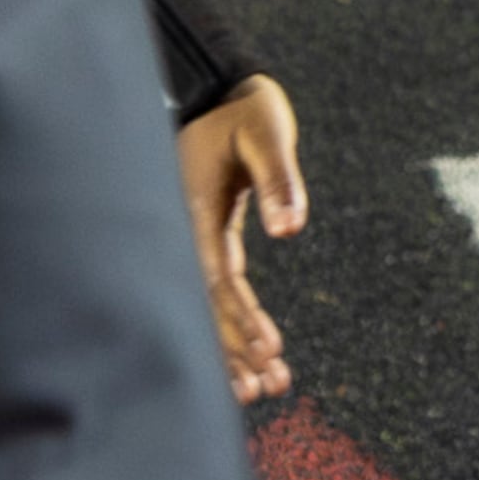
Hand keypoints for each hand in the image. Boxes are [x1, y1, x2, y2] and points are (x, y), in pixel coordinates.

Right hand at [177, 74, 307, 405]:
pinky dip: (231, 321)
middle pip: (207, 304)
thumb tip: (292, 228)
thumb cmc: (244, 108)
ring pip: (208, 304)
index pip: (218, 277)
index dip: (240, 318)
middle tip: (264, 390)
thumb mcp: (266, 132)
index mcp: (193, 211)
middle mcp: (186, 232)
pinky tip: (249, 352)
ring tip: (262, 389)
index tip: (267, 350)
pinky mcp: (206, 238)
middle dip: (234, 349)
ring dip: (231, 346)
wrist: (220, 89)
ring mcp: (192, 237)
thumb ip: (279, 178)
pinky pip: (214, 289)